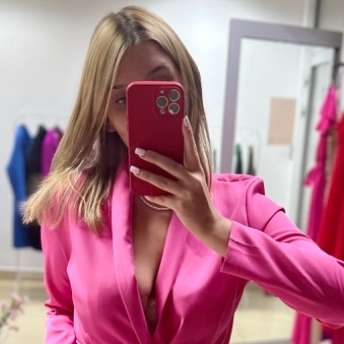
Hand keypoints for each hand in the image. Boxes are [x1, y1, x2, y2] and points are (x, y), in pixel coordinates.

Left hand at [130, 117, 231, 254]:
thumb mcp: (197, 184)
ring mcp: (186, 193)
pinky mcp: (180, 205)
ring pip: (162, 181)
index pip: (192, 149)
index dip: (188, 134)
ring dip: (146, 174)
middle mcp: (192, 180)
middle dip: (153, 156)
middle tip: (139, 150)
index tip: (183, 119)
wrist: (210, 224)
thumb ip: (185, 174)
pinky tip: (143, 193)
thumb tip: (165, 165)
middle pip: (170, 164)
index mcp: (197, 172)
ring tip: (134, 169)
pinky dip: (152, 196)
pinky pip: (161, 199)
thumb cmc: (201, 202)